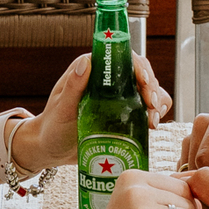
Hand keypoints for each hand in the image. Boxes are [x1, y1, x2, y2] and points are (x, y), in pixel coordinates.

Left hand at [17, 51, 172, 169]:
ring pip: (148, 91)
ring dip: (156, 101)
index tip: (144, 82)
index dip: (138, 66)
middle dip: (152, 87)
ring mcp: (119, 98)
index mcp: (92, 69)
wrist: (51, 150)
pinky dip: (154, 114)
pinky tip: (151, 125)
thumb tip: (84, 63)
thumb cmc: (52, 127)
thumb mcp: (61, 108)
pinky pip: (146, 110)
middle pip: (141, 73)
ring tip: (152, 120)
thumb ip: (73, 87)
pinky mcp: (124, 115)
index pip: (122, 58)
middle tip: (151, 105)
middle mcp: (108, 80)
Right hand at [177, 114, 208, 189]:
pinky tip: (205, 202)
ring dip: (196, 188)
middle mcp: (208, 123)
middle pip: (194, 161)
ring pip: (186, 165)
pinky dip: (191, 185)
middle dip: (204, 188)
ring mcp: (199, 134)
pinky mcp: (195, 146)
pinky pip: (185, 167)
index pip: (206, 154)